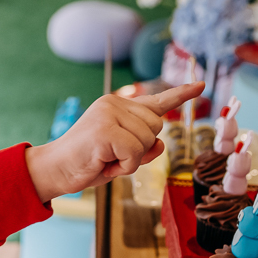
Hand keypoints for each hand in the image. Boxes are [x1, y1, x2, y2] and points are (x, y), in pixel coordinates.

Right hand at [25, 82, 204, 201]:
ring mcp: (109, 113)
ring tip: (106, 159)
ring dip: (131, 160)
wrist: (56, 170)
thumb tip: (160, 144)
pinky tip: (105, 163)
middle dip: (141, 149)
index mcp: (119, 107)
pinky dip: (125, 166)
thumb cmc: (87, 163)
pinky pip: (135, 152)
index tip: (201, 87)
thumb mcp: (122, 157)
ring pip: (147, 140)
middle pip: (156, 127)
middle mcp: (115, 104)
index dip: (181, 95)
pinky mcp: (106, 129)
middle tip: (113, 156)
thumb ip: (144, 150)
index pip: (156, 101)